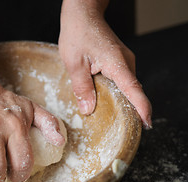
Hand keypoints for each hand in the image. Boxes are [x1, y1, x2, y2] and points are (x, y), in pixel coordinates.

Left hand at [59, 0, 151, 128]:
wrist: (82, 14)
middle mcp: (126, 62)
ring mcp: (124, 61)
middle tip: (121, 129)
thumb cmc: (77, 34)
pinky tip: (104, 100)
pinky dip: (116, 92)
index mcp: (116, 63)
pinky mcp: (119, 61)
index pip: (134, 90)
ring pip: (126, 86)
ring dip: (121, 101)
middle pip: (132, 91)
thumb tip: (88, 110)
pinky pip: (121, 80)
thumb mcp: (74, 64)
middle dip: (129, 110)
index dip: (141, 108)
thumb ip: (82, 88)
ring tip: (111, 118)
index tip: (147, 123)